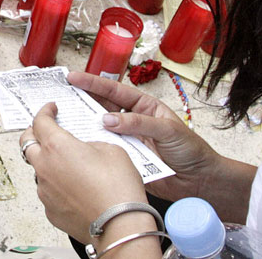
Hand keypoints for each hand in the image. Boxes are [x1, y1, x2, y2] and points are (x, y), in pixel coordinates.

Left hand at [22, 101, 147, 243]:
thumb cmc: (118, 190)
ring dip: (48, 163)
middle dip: (34, 134)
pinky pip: (48, 193)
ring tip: (68, 165)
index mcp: (57, 146)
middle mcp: (44, 167)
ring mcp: (45, 191)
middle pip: (27, 143)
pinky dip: (57, 187)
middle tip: (45, 131)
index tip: (50, 110)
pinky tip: (74, 189)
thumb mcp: (112, 150)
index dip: (45, 112)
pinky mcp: (50, 211)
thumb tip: (85, 148)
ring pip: (39, 170)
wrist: (121, 226)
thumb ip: (91, 143)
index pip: (40, 122)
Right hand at [67, 71, 219, 202]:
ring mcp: (127, 140)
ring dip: (85, 124)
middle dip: (82, 100)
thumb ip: (138, 123)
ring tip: (65, 119)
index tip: (73, 78)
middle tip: (61, 95)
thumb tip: (108, 120)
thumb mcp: (168, 130)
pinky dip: (94, 147)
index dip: (92, 84)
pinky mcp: (125, 158)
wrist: (201, 182)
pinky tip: (81, 144)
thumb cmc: (191, 151)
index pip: (114, 91)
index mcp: (143, 106)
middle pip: (102, 107)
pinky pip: (106, 150)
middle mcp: (132, 121)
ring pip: (101, 129)